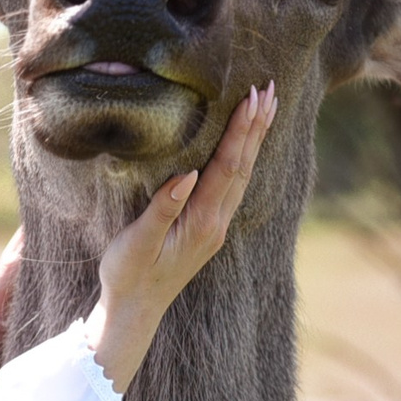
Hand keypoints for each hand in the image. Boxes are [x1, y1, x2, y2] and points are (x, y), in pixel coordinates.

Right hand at [89, 83, 277, 388]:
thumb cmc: (128, 276)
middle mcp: (217, 222)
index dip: (240, 129)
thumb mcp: (137, 243)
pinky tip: (245, 144)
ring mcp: (216, 226)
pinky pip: (234, 183)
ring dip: (255, 138)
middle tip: (271, 88)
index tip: (252, 96)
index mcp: (202, 221)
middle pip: (244, 165)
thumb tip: (187, 175)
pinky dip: (243, 156)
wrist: (134, 311)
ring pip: (243, 173)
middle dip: (257, 125)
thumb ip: (162, 208)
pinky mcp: (209, 228)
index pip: (227, 165)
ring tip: (267, 107)